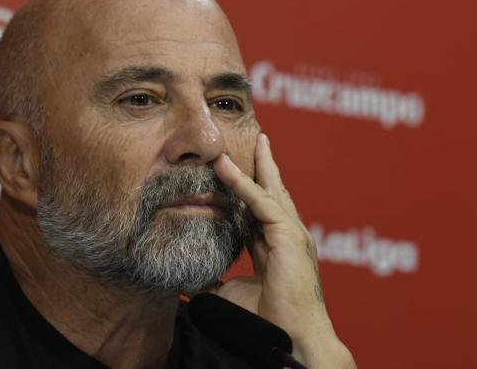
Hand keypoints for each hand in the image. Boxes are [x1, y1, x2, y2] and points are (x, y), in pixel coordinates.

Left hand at [211, 133, 356, 367]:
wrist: (287, 338)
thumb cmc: (263, 320)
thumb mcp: (227, 292)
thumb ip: (211, 278)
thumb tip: (185, 276)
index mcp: (275, 245)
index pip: (261, 208)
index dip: (248, 188)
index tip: (236, 171)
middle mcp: (286, 234)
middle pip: (274, 190)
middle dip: (266, 164)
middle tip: (261, 138)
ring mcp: (291, 233)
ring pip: (270, 189)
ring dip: (257, 163)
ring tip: (254, 138)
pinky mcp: (289, 236)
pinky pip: (262, 202)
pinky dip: (243, 184)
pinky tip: (226, 168)